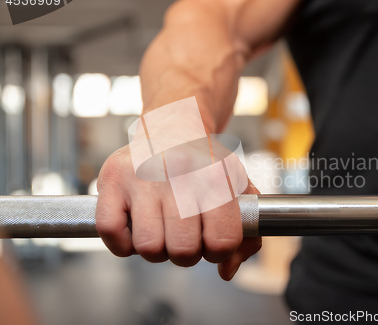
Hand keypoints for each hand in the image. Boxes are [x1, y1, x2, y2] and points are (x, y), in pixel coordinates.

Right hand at [95, 145, 261, 279]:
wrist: (173, 125)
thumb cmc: (206, 164)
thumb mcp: (238, 190)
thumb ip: (246, 235)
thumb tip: (225, 270)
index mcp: (215, 177)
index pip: (222, 242)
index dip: (217, 250)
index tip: (211, 239)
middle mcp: (179, 174)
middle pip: (184, 251)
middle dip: (186, 252)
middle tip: (183, 233)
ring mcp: (142, 176)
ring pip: (149, 248)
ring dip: (155, 249)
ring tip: (160, 228)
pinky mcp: (112, 178)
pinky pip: (113, 233)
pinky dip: (123, 242)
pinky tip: (135, 226)